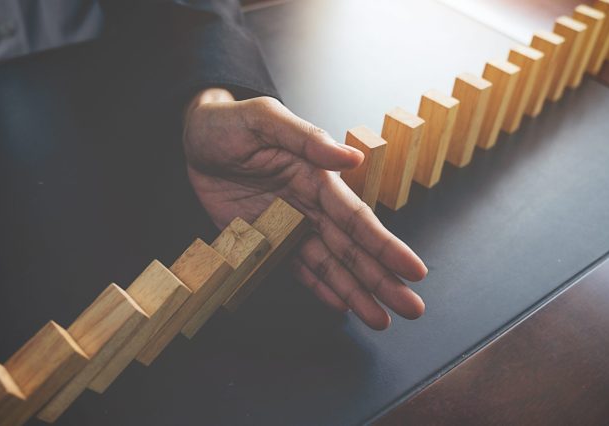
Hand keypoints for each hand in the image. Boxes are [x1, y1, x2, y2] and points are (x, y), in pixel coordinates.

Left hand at [183, 88, 426, 329]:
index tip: (413, 270)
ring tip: (380, 320)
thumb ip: (307, 139)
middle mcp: (310, 206)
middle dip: (381, 279)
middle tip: (410, 309)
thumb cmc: (230, 123)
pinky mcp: (266, 239)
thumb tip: (352, 159)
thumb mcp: (265, 120)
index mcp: (316, 178)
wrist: (194, 139)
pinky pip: (295, 268)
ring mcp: (289, 226)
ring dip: (355, 292)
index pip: (356, 218)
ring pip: (329, 265)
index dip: (385, 246)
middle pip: (351, 249)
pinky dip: (318, 287)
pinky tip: (341, 305)